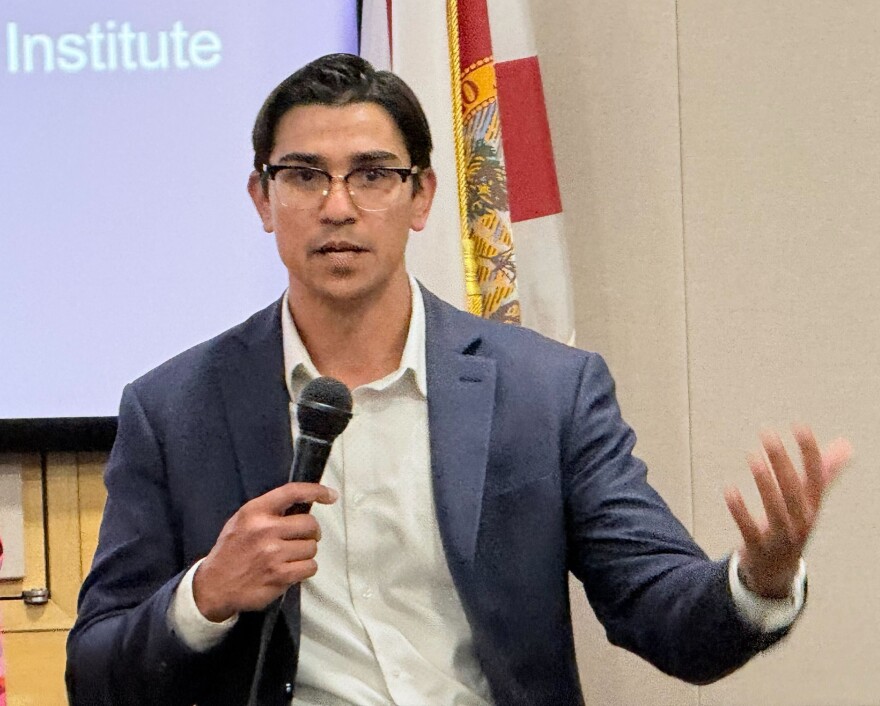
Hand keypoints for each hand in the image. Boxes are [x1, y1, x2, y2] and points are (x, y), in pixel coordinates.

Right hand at [192, 482, 337, 621]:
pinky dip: (304, 569)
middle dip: (311, 532)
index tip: (330, 495)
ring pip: (312, 547)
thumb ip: (269, 511)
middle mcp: (265, 530)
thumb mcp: (242, 521)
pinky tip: (290, 570)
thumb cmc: (232, 551)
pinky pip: (310, 567)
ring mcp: (273, 554)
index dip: (316, 491)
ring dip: (305, 553)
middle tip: (302, 538)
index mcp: (255, 512)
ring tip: (289, 557)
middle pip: (310, 524)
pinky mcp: (279, 576)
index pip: (292, 493)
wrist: (213, 586)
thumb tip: (304, 504)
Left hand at [724, 426, 851, 598]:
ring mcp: (781, 537)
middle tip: (768, 435)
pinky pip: (749, 529)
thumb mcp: (810, 502)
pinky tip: (729, 490)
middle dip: (782, 462)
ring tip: (753, 457)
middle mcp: (800, 522)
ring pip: (775, 510)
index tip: (800, 426)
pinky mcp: (758, 548)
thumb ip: (824, 473)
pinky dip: (740, 511)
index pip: (816, 476)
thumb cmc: (793, 528)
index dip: (809, 452)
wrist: (777, 572)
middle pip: (793, 490)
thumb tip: (845, 445)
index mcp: (812, 507)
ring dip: (765, 484)